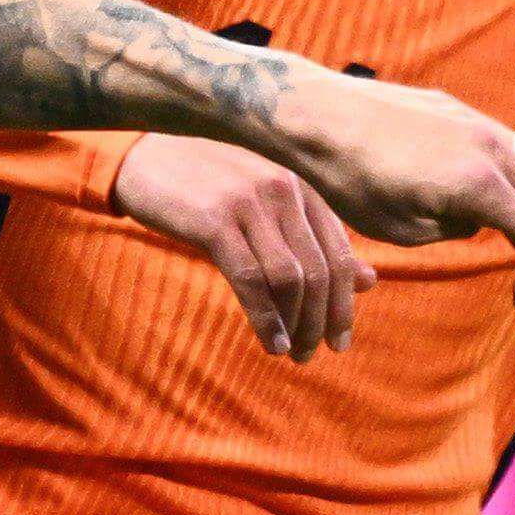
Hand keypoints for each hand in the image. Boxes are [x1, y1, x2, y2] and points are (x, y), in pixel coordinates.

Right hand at [112, 134, 371, 358]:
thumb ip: (314, 242)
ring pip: (290, 279)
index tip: (341, 342)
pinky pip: (251, 279)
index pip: (339, 255)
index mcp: (300, 189)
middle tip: (311, 355)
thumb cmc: (208, 189)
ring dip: (296, 324)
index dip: (344, 305)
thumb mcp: (266, 211)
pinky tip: (270, 342)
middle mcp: (282, 192)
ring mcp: (249, 204)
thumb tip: (370, 280)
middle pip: (319, 271)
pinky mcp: (214, 221)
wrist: (145, 159)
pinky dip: (265, 318)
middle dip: (321, 321)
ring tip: (290, 352)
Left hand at [262, 71, 514, 307]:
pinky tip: (512, 199)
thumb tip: (480, 221)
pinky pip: (512, 146)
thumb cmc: (350, 180)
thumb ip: (456, 229)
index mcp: (482, 186)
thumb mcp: (404, 230)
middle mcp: (493, 149)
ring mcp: (480, 124)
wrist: (316, 115)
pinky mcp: (461, 112)